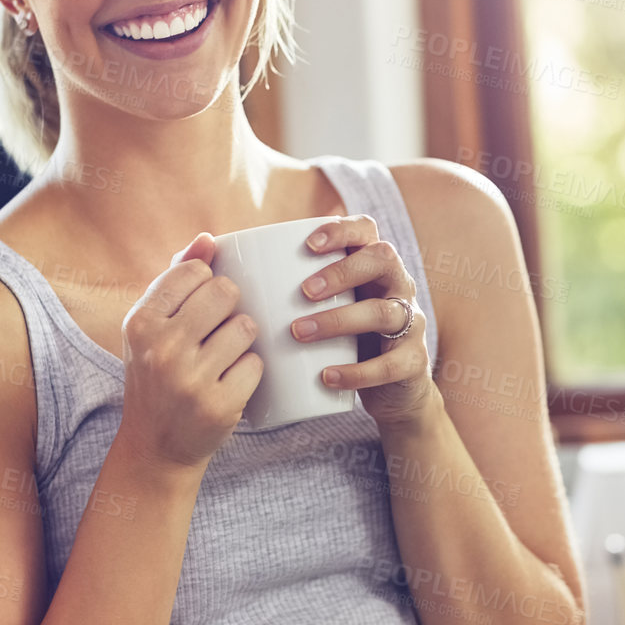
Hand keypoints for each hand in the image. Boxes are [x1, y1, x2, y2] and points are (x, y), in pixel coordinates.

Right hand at [111, 233, 262, 471]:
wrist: (155, 445)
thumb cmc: (157, 373)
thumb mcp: (152, 327)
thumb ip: (177, 278)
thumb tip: (208, 238)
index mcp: (141, 321)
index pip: (195, 272)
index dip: (209, 283)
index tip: (201, 305)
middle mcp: (161, 348)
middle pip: (226, 292)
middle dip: (231, 306)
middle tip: (219, 329)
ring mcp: (189, 379)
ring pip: (246, 328)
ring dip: (244, 340)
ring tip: (224, 356)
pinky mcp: (218, 406)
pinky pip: (257, 365)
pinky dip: (251, 371)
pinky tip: (232, 381)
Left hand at [292, 216, 439, 427]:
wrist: (390, 395)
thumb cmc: (341, 342)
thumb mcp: (322, 310)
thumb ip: (278, 285)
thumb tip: (211, 250)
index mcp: (373, 266)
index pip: (367, 230)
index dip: (341, 230)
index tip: (307, 245)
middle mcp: (398, 286)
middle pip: (383, 259)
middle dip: (343, 271)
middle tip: (303, 292)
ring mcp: (411, 323)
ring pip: (385, 311)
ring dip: (340, 319)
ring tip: (300, 333)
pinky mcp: (413, 363)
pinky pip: (391, 364)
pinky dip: (357, 372)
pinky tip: (326, 377)